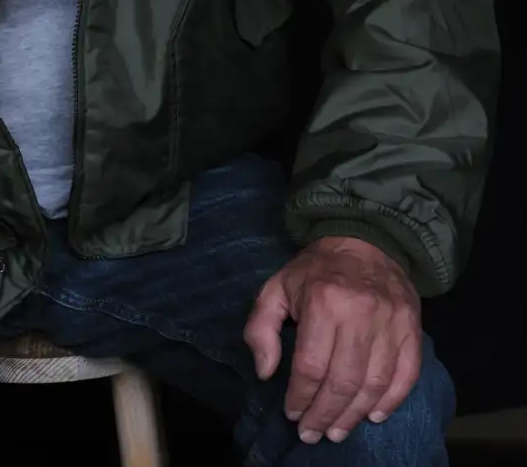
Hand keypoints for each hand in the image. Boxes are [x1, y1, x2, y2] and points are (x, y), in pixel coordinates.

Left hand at [243, 236, 420, 443]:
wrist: (365, 240)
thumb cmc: (316, 270)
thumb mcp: (276, 287)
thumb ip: (261, 327)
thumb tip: (265, 372)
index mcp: (323, 300)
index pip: (311, 365)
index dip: (300, 397)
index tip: (292, 414)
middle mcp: (360, 312)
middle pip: (342, 381)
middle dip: (324, 415)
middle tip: (313, 433)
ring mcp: (391, 321)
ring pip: (374, 384)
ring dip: (354, 415)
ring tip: (337, 431)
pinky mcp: (412, 327)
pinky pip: (406, 375)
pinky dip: (391, 402)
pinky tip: (373, 416)